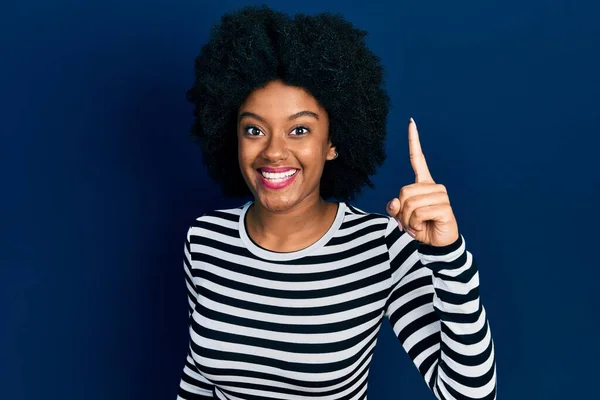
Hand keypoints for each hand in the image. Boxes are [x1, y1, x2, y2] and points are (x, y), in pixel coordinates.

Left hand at [386, 118, 458, 246]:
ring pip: (409, 203)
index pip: (418, 159)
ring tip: (416, 226)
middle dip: (400, 211)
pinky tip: (423, 227)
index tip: (411, 122)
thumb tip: (394, 202)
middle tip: (408, 222)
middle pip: (403, 192)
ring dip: (407, 220)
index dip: (414, 141)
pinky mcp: (445, 207)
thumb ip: (395, 207)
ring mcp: (441, 195)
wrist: (437, 245)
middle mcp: (433, 186)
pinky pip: (418, 212)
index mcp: (423, 183)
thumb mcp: (402, 217)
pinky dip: (414, 224)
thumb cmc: (420, 227)